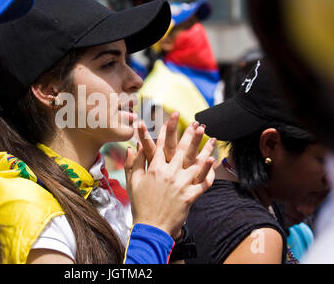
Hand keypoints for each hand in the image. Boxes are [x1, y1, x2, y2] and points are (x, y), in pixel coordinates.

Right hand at [125, 120, 215, 238]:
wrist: (151, 228)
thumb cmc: (140, 205)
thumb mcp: (132, 183)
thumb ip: (132, 163)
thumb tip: (132, 147)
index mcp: (154, 168)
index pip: (160, 144)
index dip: (166, 129)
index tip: (171, 118)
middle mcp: (169, 173)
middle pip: (182, 148)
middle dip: (190, 133)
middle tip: (197, 123)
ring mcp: (182, 184)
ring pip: (197, 162)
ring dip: (206, 149)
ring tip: (212, 138)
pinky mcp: (191, 196)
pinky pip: (204, 182)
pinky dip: (209, 171)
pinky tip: (214, 160)